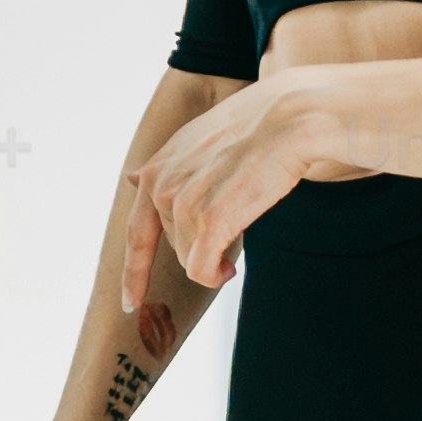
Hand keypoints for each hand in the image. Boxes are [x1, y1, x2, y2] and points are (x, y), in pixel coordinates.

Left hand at [135, 79, 324, 290]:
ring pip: (191, 259)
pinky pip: (202, 271)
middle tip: (233, 227)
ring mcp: (182, 204)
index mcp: (158, 167)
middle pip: (174, 247)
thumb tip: (131, 177)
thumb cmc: (257, 127)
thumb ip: (166, 166)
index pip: (137, 230)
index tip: (131, 302)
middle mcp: (161, 185)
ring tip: (242, 226)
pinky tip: (229, 269)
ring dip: (214, 256)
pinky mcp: (208, 222)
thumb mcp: (198, 139)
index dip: (134, 271)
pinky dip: (214, 275)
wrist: (290, 118)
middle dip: (201, 247)